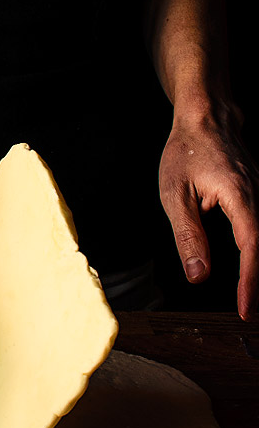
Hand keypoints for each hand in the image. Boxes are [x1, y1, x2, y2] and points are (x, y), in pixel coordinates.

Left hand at [159, 106, 258, 319]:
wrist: (205, 115)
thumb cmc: (186, 150)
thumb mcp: (175, 194)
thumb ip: (188, 235)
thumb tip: (199, 275)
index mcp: (239, 197)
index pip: (250, 249)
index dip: (249, 283)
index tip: (247, 310)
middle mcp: (256, 196)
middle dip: (255, 282)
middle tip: (248, 312)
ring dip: (254, 266)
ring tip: (246, 296)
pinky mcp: (254, 192)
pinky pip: (256, 225)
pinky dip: (252, 248)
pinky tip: (245, 264)